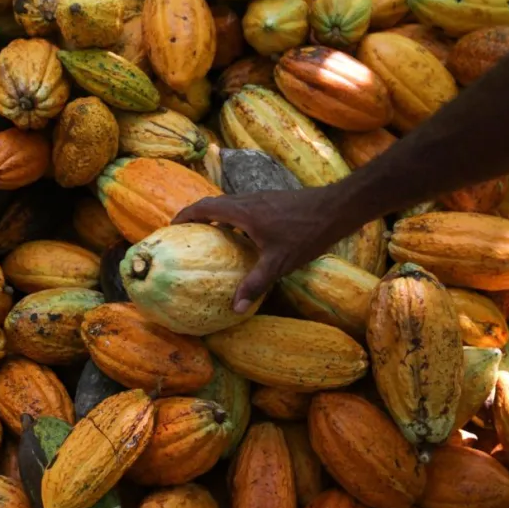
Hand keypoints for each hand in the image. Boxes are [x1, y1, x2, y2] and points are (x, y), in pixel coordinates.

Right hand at [173, 187, 350, 312]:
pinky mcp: (272, 201)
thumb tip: (236, 308)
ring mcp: (261, 198)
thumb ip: (255, 284)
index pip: (204, 208)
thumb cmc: (306, 234)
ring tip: (208, 238)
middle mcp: (248, 201)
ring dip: (215, 217)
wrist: (336, 208)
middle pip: (213, 203)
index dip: (185, 215)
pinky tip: (241, 238)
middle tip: (186, 235)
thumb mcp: (278, 263)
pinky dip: (232, 219)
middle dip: (196, 216)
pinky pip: (243, 207)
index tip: (172, 227)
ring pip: (229, 204)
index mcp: (242, 212)